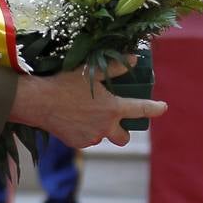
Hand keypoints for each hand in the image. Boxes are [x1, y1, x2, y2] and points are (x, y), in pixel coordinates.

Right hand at [9, 62, 166, 148]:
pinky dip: (83, 130)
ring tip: (82, 112)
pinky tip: (71, 118)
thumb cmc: (65, 84)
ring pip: (102, 136)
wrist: (39, 102)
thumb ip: (115, 67)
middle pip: (124, 137)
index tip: (163, 107)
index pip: (141, 110)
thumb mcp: (90, 72)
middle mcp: (106, 126)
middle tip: (113, 120)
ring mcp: (92, 137)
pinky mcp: (78, 143)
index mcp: (113, 108)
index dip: (154, 108)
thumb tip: (134, 59)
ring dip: (98, 128)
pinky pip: (86, 138)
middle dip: (123, 131)